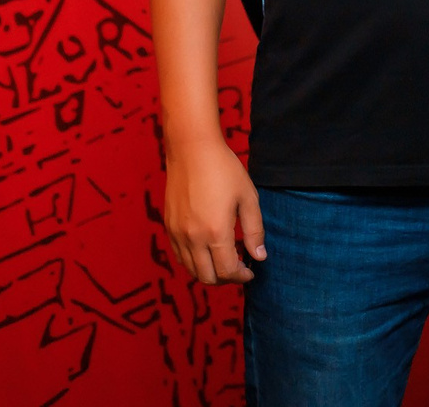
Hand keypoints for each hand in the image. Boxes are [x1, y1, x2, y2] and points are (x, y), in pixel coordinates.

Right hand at [164, 136, 265, 284]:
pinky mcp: (168, 226)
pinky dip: (194, 261)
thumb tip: (259, 256)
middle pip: (207, 277)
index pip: (226, 271)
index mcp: (215, 232)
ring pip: (191, 269)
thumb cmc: (224, 170)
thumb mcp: (248, 197)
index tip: (251, 271)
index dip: (241, 276)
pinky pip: (179, 255)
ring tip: (224, 259)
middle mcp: (192, 237)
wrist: (192, 149)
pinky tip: (207, 249)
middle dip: (226, 278)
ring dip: (209, 272)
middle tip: (238, 268)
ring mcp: (177, 233)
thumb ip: (254, 231)